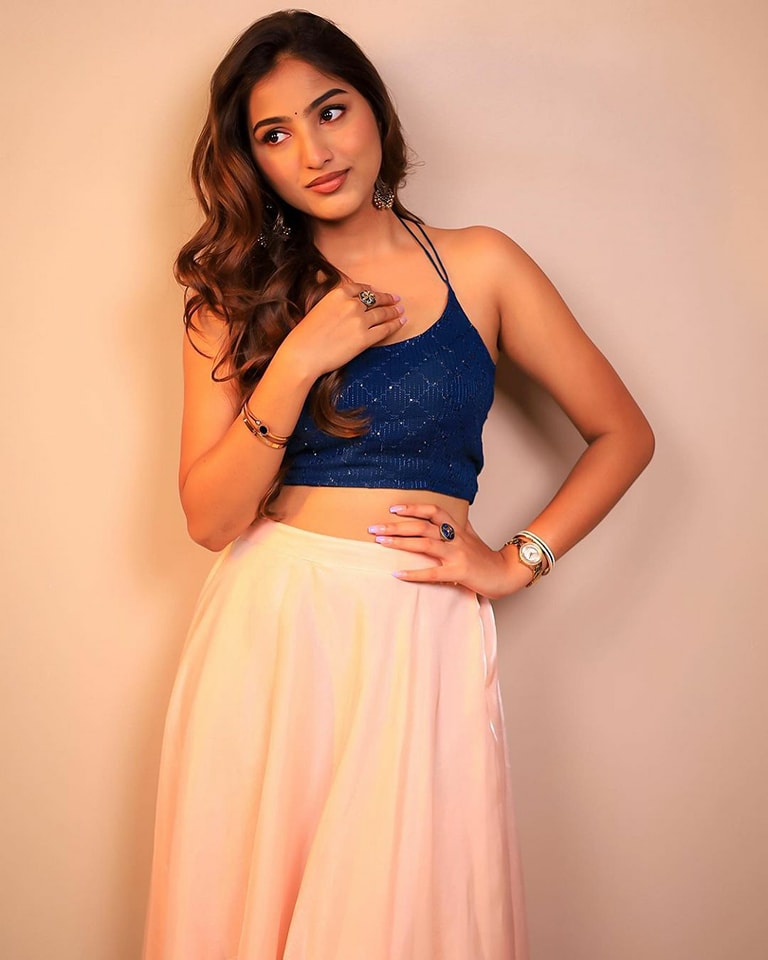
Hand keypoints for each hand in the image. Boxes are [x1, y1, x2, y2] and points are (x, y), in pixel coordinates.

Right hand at [278, 282, 405, 379]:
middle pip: (374, 300)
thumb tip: (345, 306)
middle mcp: (351, 304)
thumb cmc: (305, 336)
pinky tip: (401, 322)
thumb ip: (334, 304)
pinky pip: (384, 329)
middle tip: (395, 300)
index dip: (371, 290)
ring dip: (393, 311)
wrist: (303, 354)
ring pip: (382, 314)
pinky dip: (395, 325)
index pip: (360, 289)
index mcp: (338, 293)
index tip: (376, 292)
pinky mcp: (365, 338)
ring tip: (400, 311)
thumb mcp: (319, 309)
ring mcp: (360, 321)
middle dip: (387, 299)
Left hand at [368, 503, 532, 598]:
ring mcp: (457, 554)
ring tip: (381, 543)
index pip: (433, 511)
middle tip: (374, 528)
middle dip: (396, 526)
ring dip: (400, 543)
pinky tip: (397, 574)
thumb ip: (456, 525)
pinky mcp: (458, 573)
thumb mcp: (471, 535)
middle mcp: (455, 538)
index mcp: (457, 528)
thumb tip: (441, 515)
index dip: (413, 508)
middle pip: (422, 526)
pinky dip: (414, 573)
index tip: (393, 508)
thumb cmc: (485, 556)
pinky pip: (432, 573)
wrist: (505, 574)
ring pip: (425, 544)